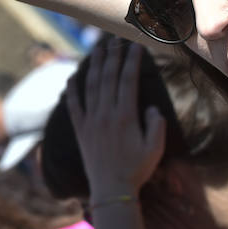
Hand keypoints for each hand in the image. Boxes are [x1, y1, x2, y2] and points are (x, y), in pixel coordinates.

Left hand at [65, 38, 165, 199]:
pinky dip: (72, 88)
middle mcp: (105, 114)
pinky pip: (73, 104)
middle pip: (107, 77)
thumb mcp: (155, 148)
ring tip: (98, 48)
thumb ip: (156, 124)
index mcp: (125, 116)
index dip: (131, 61)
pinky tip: (72, 75)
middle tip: (115, 39)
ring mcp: (90, 120)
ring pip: (90, 85)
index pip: (128, 81)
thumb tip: (151, 106)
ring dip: (94, 64)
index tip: (135, 45)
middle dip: (112, 55)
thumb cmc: (137, 170)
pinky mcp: (79, 129)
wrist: (111, 189)